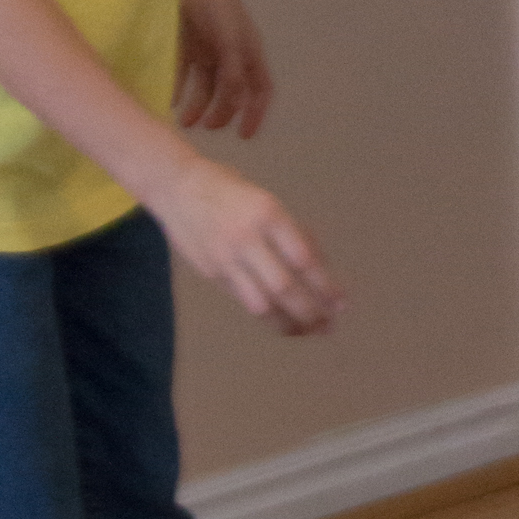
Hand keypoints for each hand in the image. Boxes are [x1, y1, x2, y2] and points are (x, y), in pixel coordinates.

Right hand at [156, 155, 342, 334]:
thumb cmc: (230, 190)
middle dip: (309, 312)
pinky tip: (280, 320)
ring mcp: (226, 258)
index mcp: (268, 214)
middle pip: (283, 287)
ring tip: (307, 331)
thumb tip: (320, 266)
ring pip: (261, 303)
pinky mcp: (211, 272)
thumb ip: (292, 232)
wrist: (177, 186)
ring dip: (287, 323)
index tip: (342, 303)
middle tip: (328, 326)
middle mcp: (247, 238)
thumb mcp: (268, 202)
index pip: (303, 259)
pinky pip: (243, 299)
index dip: (325, 286)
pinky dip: (266, 314)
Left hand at [176, 0, 272, 137]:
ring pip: (207, 88)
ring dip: (199, 106)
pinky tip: (172, 103)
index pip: (260, 91)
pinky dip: (180, 90)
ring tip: (185, 122)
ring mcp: (209, 53)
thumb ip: (235, 70)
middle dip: (222, 114)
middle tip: (207, 128)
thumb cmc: (218, 5)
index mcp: (250, 54)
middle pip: (232, 94)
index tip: (244, 135)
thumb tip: (237, 102)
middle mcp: (232, 57)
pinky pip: (185, 76)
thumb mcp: (231, 39)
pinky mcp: (188, 48)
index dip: (255, 114)